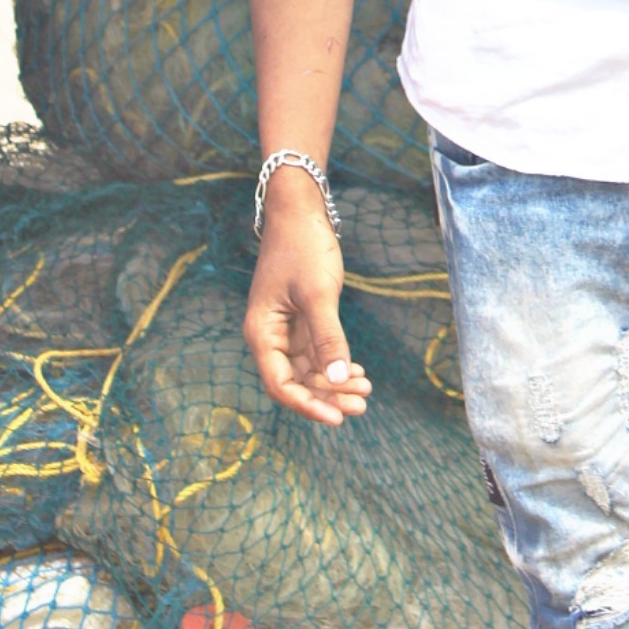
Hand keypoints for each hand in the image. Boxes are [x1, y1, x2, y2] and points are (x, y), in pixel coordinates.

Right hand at [243, 171, 372, 427]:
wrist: (301, 210)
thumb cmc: (304, 247)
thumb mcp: (319, 294)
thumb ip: (328, 338)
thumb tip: (340, 379)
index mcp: (261, 333)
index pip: (280, 385)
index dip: (308, 405)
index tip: (337, 418)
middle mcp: (269, 336)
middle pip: (296, 382)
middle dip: (328, 396)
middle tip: (362, 405)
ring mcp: (285, 329)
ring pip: (308, 370)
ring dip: (335, 382)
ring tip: (366, 391)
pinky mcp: (300, 320)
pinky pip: (316, 354)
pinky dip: (335, 364)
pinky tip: (358, 372)